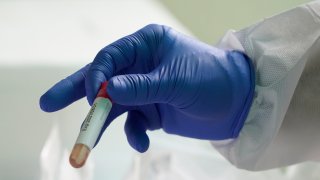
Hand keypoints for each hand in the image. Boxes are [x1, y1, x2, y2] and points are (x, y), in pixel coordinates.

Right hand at [40, 24, 254, 151]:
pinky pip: (132, 122)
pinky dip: (133, 133)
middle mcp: (141, 65)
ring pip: (113, 104)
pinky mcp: (151, 109)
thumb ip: (141, 87)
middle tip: (48, 102)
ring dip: (100, 123)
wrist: (237, 103)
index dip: (95, 76)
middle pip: (102, 78)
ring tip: (83, 145)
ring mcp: (144, 89)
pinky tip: (141, 140)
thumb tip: (106, 90)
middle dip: (76, 91)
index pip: (110, 57)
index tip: (91, 96)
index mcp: (146, 45)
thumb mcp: (177, 81)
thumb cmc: (213, 80)